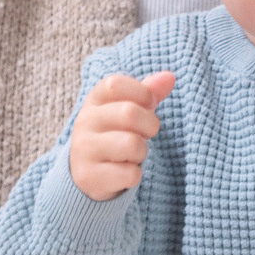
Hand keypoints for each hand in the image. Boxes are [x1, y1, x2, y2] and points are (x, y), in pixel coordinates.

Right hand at [69, 71, 175, 200]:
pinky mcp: (88, 177)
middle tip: (147, 133)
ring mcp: (84, 149)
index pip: (115, 84)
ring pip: (131, 144)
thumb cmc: (114, 134)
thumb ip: (148, 93)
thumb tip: (169, 77)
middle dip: (150, 125)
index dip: (142, 93)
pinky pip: (129, 174)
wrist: (86, 173)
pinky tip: (124, 172)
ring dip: (142, 152)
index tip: (149, 104)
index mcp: (94, 101)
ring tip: (132, 154)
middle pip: (129, 113)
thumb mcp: (127, 109)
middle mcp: (84, 122)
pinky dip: (135, 175)